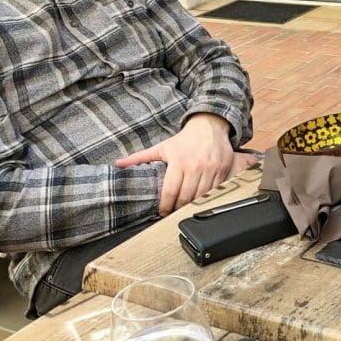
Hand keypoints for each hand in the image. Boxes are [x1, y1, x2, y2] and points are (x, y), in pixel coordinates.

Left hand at [115, 113, 237, 214]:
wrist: (209, 127)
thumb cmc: (184, 140)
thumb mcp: (161, 147)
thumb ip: (140, 158)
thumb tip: (118, 164)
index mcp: (178, 161)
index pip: (170, 191)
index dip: (165, 206)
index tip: (162, 212)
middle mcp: (195, 166)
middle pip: (186, 196)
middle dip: (178, 208)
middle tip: (173, 213)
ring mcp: (210, 169)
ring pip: (201, 196)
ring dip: (192, 205)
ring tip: (185, 209)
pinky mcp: (222, 171)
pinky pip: (215, 190)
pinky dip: (207, 198)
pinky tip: (200, 201)